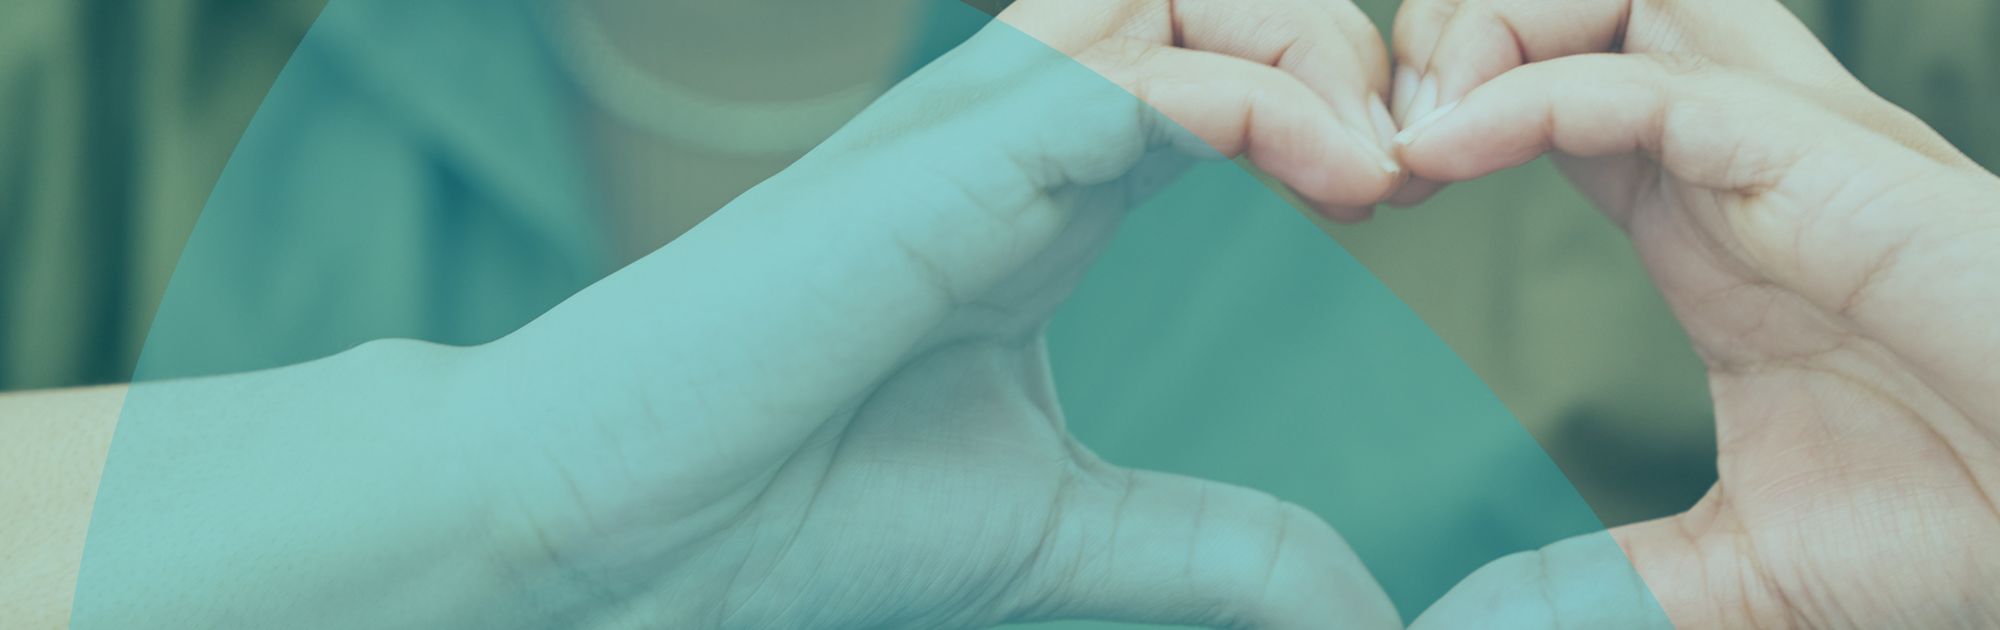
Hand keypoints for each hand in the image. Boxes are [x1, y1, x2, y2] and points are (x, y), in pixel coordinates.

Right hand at [468, 1, 1404, 627]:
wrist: (626, 525)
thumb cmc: (809, 508)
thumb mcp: (1069, 528)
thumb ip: (1221, 549)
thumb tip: (1366, 616)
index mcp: (1049, 186)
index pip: (1225, 63)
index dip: (1341, 101)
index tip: (1420, 195)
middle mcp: (1017, 127)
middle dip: (1347, 45)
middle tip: (1428, 160)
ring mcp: (977, 126)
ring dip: (1315, 46)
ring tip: (1386, 164)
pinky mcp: (947, 153)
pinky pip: (1135, 69)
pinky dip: (1259, 101)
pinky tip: (1344, 181)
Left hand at [1389, 0, 1999, 625]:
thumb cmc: (1965, 524)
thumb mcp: (1742, 561)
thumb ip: (1616, 580)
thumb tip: (1485, 628)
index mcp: (1707, 217)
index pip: (1556, 89)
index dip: (1450, 110)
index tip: (1370, 195)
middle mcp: (1739, 156)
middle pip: (1584, 5)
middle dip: (1458, 37)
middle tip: (1378, 141)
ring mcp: (1787, 147)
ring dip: (1490, 38)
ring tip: (1413, 138)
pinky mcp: (1826, 164)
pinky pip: (1654, 82)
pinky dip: (1531, 97)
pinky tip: (1438, 152)